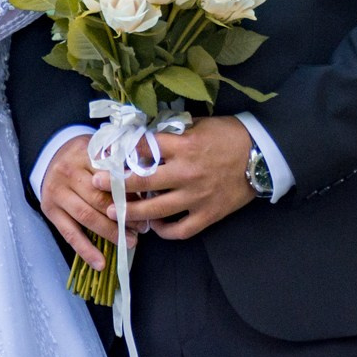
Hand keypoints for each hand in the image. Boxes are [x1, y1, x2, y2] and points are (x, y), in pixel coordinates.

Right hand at [39, 134, 132, 270]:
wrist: (49, 157)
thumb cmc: (82, 157)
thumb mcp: (99, 151)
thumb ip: (118, 167)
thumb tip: (143, 194)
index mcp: (84, 154)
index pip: (111, 176)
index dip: (130, 193)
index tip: (146, 207)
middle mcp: (68, 172)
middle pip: (99, 198)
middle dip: (124, 216)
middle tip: (142, 228)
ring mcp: (57, 192)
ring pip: (87, 217)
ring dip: (110, 233)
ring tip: (130, 242)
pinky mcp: (50, 211)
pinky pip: (69, 234)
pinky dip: (86, 251)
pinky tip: (100, 263)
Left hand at [97, 115, 256, 241]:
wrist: (262, 154)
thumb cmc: (230, 135)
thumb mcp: (200, 124)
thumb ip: (173, 132)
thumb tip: (147, 135)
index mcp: (184, 146)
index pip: (144, 148)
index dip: (121, 151)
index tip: (105, 154)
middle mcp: (186, 172)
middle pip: (142, 181)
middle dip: (115, 183)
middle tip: (95, 184)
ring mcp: (197, 196)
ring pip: (156, 209)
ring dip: (132, 211)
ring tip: (115, 212)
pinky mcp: (208, 214)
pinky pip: (181, 229)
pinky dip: (165, 231)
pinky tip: (154, 227)